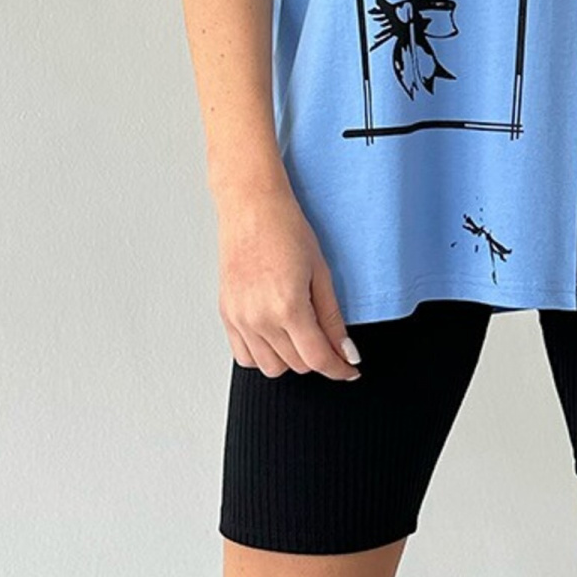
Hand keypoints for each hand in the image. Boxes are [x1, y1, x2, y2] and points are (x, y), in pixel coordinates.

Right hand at [215, 179, 361, 379]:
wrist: (251, 208)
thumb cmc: (286, 230)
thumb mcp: (321, 274)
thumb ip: (332, 319)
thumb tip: (346, 352)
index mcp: (287, 307)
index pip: (317, 359)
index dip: (339, 369)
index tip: (349, 369)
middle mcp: (259, 318)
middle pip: (296, 365)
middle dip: (318, 359)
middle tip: (329, 340)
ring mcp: (239, 319)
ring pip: (270, 367)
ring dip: (290, 360)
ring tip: (300, 334)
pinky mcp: (227, 315)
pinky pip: (245, 356)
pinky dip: (263, 355)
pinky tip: (276, 336)